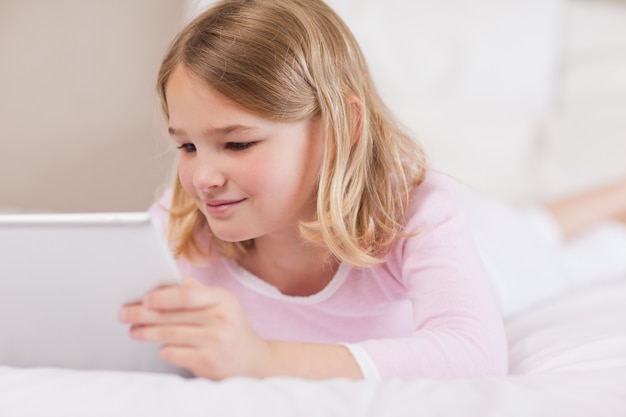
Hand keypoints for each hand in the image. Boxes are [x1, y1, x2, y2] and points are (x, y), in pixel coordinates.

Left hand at [118, 278, 270, 379]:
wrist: (252, 361)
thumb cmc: (231, 328)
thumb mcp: (222, 304)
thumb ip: (198, 291)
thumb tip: (168, 279)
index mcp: (223, 298)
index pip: (187, 294)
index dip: (162, 296)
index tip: (144, 298)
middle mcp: (221, 319)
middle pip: (173, 315)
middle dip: (143, 314)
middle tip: (125, 314)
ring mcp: (215, 341)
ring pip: (169, 335)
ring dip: (146, 332)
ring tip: (134, 331)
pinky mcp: (207, 362)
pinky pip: (174, 353)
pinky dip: (163, 350)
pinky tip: (161, 347)